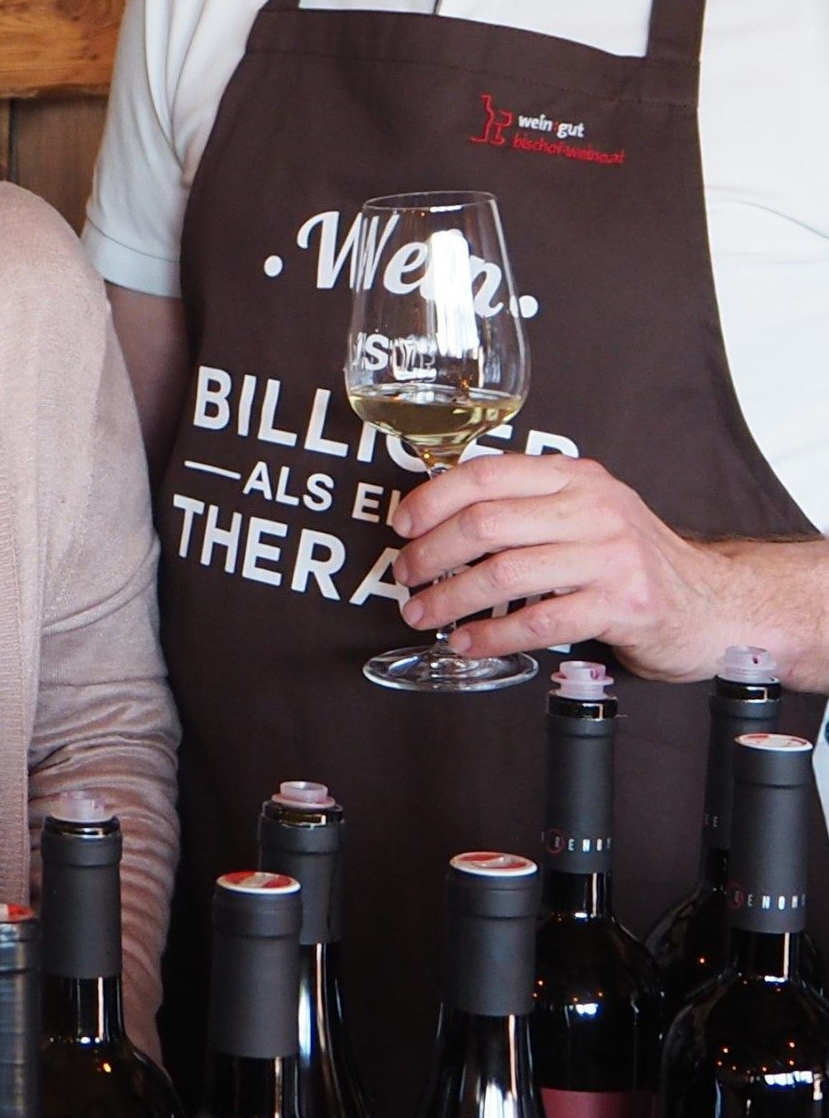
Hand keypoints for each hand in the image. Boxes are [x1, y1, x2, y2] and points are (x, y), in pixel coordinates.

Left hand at [391, 453, 759, 681]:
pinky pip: (538, 621)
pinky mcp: (623, 605)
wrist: (714, 603)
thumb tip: (438, 519)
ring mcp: (611, 557)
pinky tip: (468, 642)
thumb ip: (526, 506)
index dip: (432, 500)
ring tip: (424, 614)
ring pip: (504, 573)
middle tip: (406, 577)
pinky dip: (492, 635)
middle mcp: (594, 509)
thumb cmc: (630, 561)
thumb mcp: (584, 514)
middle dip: (431, 554)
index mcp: (574, 478)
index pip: (486, 475)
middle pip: (485, 524)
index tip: (402, 527)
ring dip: (450, 599)